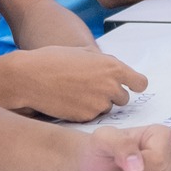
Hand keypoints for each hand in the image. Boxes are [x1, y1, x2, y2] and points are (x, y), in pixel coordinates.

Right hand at [0, 48, 148, 122]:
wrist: (30, 77)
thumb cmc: (54, 60)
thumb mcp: (84, 53)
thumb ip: (104, 63)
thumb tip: (115, 72)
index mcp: (113, 68)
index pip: (140, 83)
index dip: (134, 84)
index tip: (130, 85)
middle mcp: (110, 87)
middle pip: (124, 98)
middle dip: (112, 94)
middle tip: (92, 87)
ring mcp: (98, 104)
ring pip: (107, 108)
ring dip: (98, 103)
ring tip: (77, 92)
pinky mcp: (86, 118)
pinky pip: (92, 117)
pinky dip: (85, 111)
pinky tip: (70, 101)